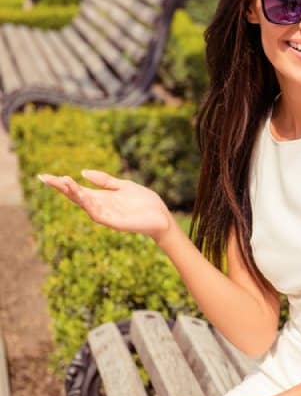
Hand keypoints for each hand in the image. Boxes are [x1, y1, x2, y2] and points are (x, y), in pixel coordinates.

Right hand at [38, 169, 174, 243]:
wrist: (161, 217)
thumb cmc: (144, 202)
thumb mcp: (123, 186)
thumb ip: (105, 180)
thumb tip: (83, 172)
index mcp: (101, 197)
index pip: (76, 190)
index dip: (61, 183)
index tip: (43, 175)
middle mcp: (100, 206)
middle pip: (76, 196)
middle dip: (62, 187)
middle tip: (46, 178)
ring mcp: (106, 215)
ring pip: (85, 205)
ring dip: (74, 194)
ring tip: (64, 181)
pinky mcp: (115, 223)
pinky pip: (99, 214)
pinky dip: (90, 206)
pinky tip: (84, 197)